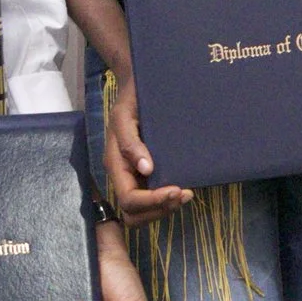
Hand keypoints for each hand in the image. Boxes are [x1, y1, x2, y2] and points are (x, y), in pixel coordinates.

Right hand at [100, 70, 190, 225]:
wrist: (137, 87)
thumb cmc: (131, 100)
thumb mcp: (124, 116)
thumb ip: (130, 142)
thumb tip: (145, 169)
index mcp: (115, 164)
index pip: (129, 199)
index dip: (151, 201)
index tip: (177, 189)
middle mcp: (123, 175)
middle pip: (133, 213)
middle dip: (158, 210)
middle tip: (183, 194)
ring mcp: (134, 176)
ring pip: (143, 211)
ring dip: (164, 208)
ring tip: (186, 194)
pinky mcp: (146, 173)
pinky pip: (152, 198)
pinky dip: (167, 200)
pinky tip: (183, 188)